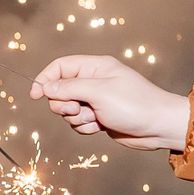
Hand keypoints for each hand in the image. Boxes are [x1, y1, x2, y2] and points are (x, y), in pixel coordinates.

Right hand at [30, 56, 191, 150]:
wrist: (158, 127)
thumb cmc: (135, 104)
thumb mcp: (99, 92)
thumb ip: (69, 88)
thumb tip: (45, 87)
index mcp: (95, 67)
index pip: (60, 67)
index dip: (45, 79)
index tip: (35, 95)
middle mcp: (94, 81)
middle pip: (59, 91)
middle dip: (63, 104)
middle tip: (77, 109)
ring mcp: (95, 100)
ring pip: (67, 110)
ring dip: (76, 118)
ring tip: (95, 119)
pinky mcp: (98, 117)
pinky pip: (77, 123)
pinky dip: (84, 127)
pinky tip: (100, 127)